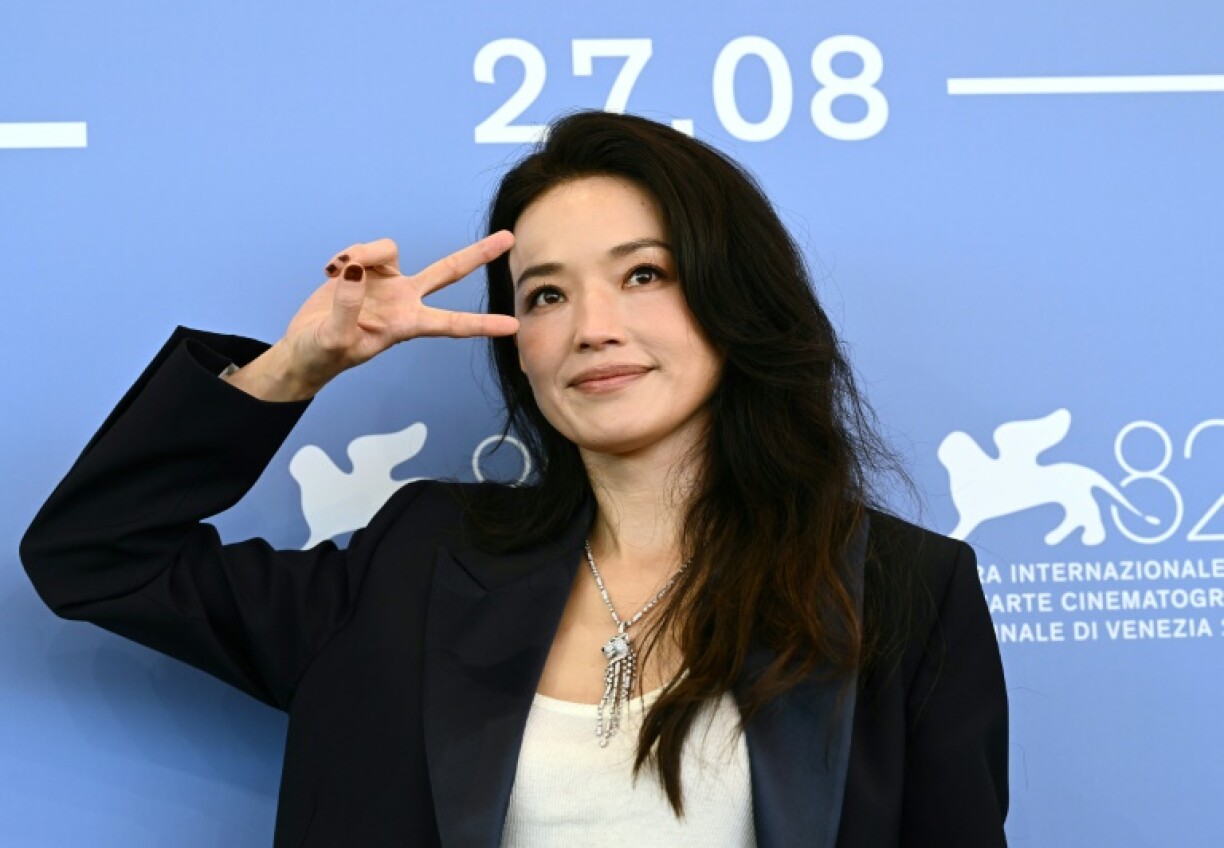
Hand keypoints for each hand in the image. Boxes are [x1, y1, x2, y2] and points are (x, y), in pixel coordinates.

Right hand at [226, 232, 517, 400]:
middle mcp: (404, 300)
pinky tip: (330, 272)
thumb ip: (346, 309)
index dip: (482, 325)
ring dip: (364, 252)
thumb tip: (355, 272)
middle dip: (478, 254)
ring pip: (388, 249)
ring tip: (337, 272)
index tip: (514, 326)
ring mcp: (386, 282)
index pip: (452, 325)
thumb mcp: (335, 340)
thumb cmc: (324, 354)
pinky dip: (345, 256)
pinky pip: (362, 249)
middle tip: (509, 237)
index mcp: (406, 325)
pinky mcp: (365, 269)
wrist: (304, 347)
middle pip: (448, 271)